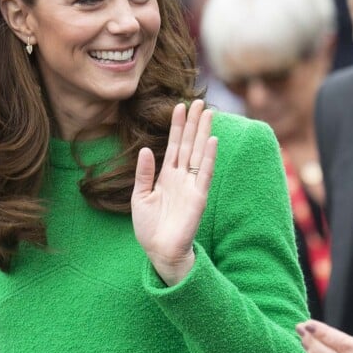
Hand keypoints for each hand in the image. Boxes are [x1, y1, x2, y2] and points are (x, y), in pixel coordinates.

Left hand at [131, 100, 217, 285]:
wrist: (159, 251)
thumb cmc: (149, 227)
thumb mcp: (140, 197)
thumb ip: (144, 173)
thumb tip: (144, 149)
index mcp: (166, 176)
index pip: (173, 145)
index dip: (176, 126)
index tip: (179, 106)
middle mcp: (181, 177)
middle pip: (188, 144)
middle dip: (193, 123)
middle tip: (199, 101)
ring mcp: (191, 185)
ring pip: (199, 153)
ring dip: (203, 133)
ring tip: (208, 112)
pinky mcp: (198, 197)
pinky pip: (205, 173)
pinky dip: (209, 157)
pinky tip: (212, 140)